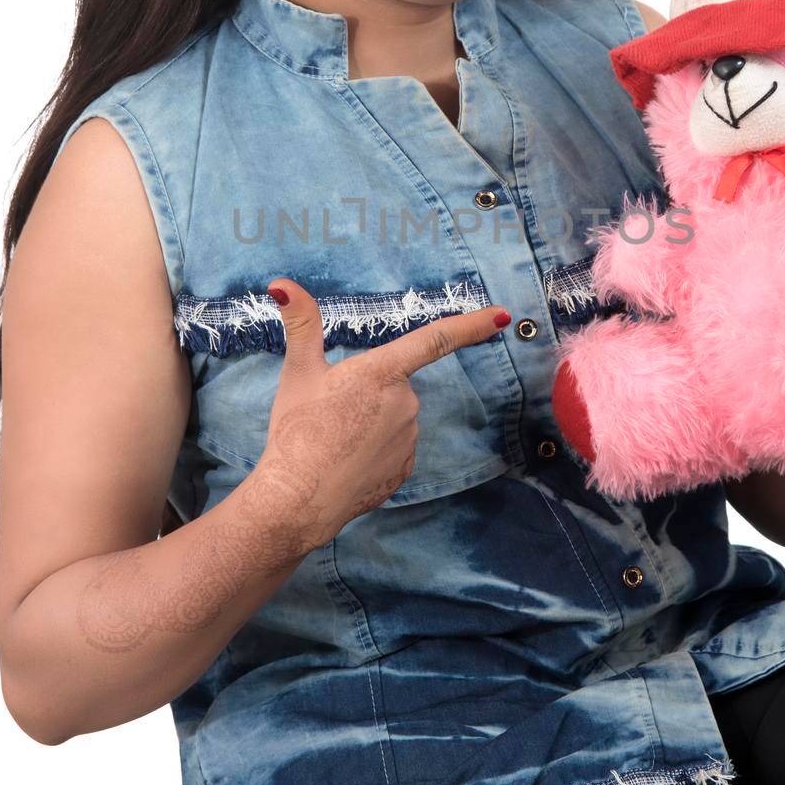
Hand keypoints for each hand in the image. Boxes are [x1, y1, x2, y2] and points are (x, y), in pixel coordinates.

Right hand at [252, 278, 511, 554]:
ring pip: (393, 418)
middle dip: (368, 393)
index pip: (436, 339)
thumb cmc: (297, 431)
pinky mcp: (404, 471)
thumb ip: (300, 323)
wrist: (297, 500)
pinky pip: (393, 450)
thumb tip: (281, 284)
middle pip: (394, 386)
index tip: (504, 316)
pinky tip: (346, 460)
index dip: (472, 325)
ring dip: (370, 423)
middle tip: (330, 414)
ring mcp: (408, 439)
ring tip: (333, 440)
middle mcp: (406, 403)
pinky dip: (372, 451)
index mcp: (383, 372)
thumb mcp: (297, 372)